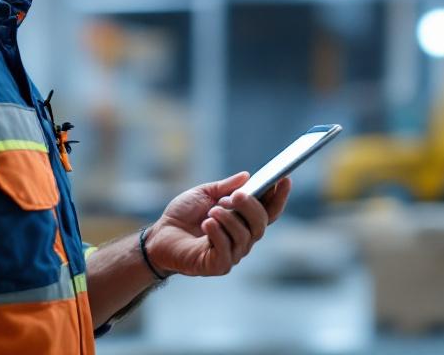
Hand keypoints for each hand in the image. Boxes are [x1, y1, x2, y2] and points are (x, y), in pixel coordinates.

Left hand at [144, 171, 292, 276]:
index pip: (269, 210)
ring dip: (230, 220)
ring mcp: (232, 254)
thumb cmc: (183, 216)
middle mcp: (243, 239)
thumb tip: (247, 176)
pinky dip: (218, 234)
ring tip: (213, 210)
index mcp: (243, 220)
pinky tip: (207, 224)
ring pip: (245, 236)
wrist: (159, 236)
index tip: (284, 178)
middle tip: (238, 196)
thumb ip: (225, 187)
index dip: (279, 196)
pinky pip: (226, 251)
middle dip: (252, 207)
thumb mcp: (205, 194)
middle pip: (261, 224)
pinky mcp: (218, 265)